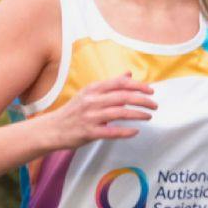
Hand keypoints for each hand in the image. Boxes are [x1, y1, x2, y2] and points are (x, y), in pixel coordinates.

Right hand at [40, 72, 156, 149]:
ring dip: (137, 114)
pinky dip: (125, 132)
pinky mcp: (89, 132)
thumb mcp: (90, 93)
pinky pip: (110, 132)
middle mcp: (92, 101)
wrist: (53, 128)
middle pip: (123, 97)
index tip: (151, 90)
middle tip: (154, 105)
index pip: (120, 83)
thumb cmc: (74, 111)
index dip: (138, 86)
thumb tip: (128, 74)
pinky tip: (135, 131)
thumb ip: (110, 85)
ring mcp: (90, 117)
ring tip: (149, 116)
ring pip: (119, 113)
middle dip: (142, 100)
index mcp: (93, 89)